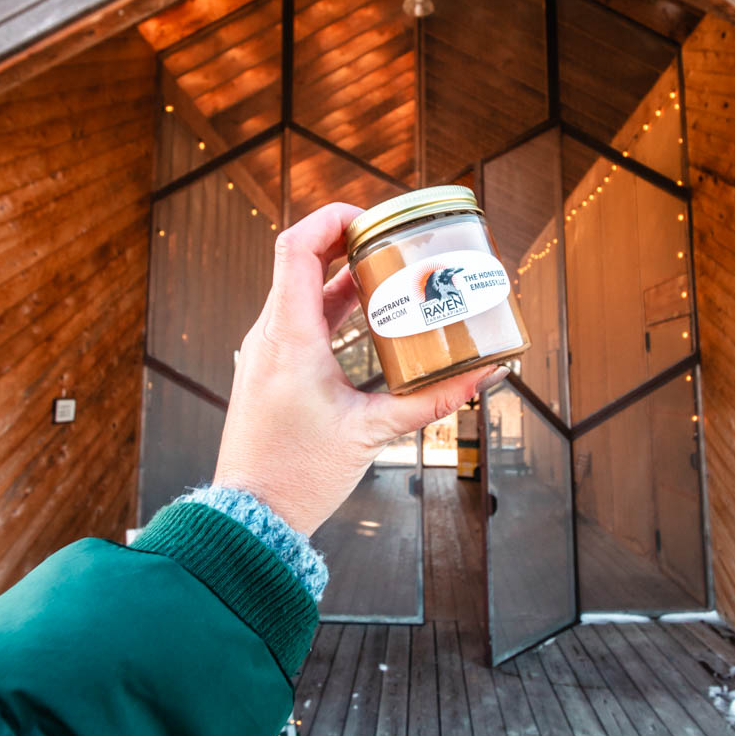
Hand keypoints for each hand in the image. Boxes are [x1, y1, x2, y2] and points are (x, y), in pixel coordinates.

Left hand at [213, 203, 503, 535]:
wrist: (251, 517)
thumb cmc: (298, 475)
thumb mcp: (372, 432)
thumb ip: (432, 399)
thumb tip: (483, 374)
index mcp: (288, 336)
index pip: (297, 245)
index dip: (333, 218)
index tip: (374, 220)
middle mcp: (269, 335)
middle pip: (303, 261)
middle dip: (351, 244)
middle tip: (397, 243)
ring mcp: (266, 352)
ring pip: (302, 292)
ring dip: (345, 277)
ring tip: (393, 275)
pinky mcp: (271, 370)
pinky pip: (300, 320)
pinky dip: (334, 308)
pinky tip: (371, 320)